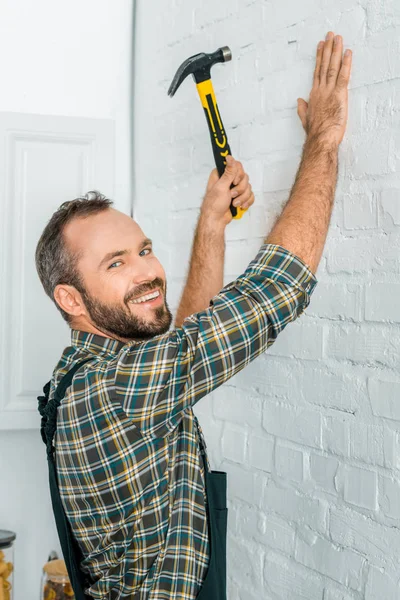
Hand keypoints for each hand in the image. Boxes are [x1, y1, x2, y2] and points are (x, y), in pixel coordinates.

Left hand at [201, 156, 254, 225]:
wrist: (217, 220)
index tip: (234, 182)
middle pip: (245, 177)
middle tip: (231, 195)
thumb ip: (228, 172)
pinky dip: (246, 202)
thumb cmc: (214, 205)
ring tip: (234, 203)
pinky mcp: (240, 196)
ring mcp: (235, 188)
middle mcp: (229, 180)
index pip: (237, 166)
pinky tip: (240, 206)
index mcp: (222, 174)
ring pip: (248, 187)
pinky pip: (250, 195)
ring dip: (242, 197)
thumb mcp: (221, 186)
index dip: (238, 175)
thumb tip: (229, 158)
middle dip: (240, 189)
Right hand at [297, 32, 351, 146]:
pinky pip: (343, 76)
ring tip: (337, 38)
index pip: (317, 72)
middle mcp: (320, 90)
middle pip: (324, 66)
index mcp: (314, 95)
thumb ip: (303, 109)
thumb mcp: (306, 119)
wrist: (320, 139)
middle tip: (330, 35)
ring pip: (332, 67)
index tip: (321, 46)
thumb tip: (299, 101)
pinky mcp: (339, 95)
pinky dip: (346, 64)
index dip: (319, 58)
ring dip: (335, 51)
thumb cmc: (314, 133)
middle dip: (327, 49)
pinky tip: (347, 53)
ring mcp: (329, 91)